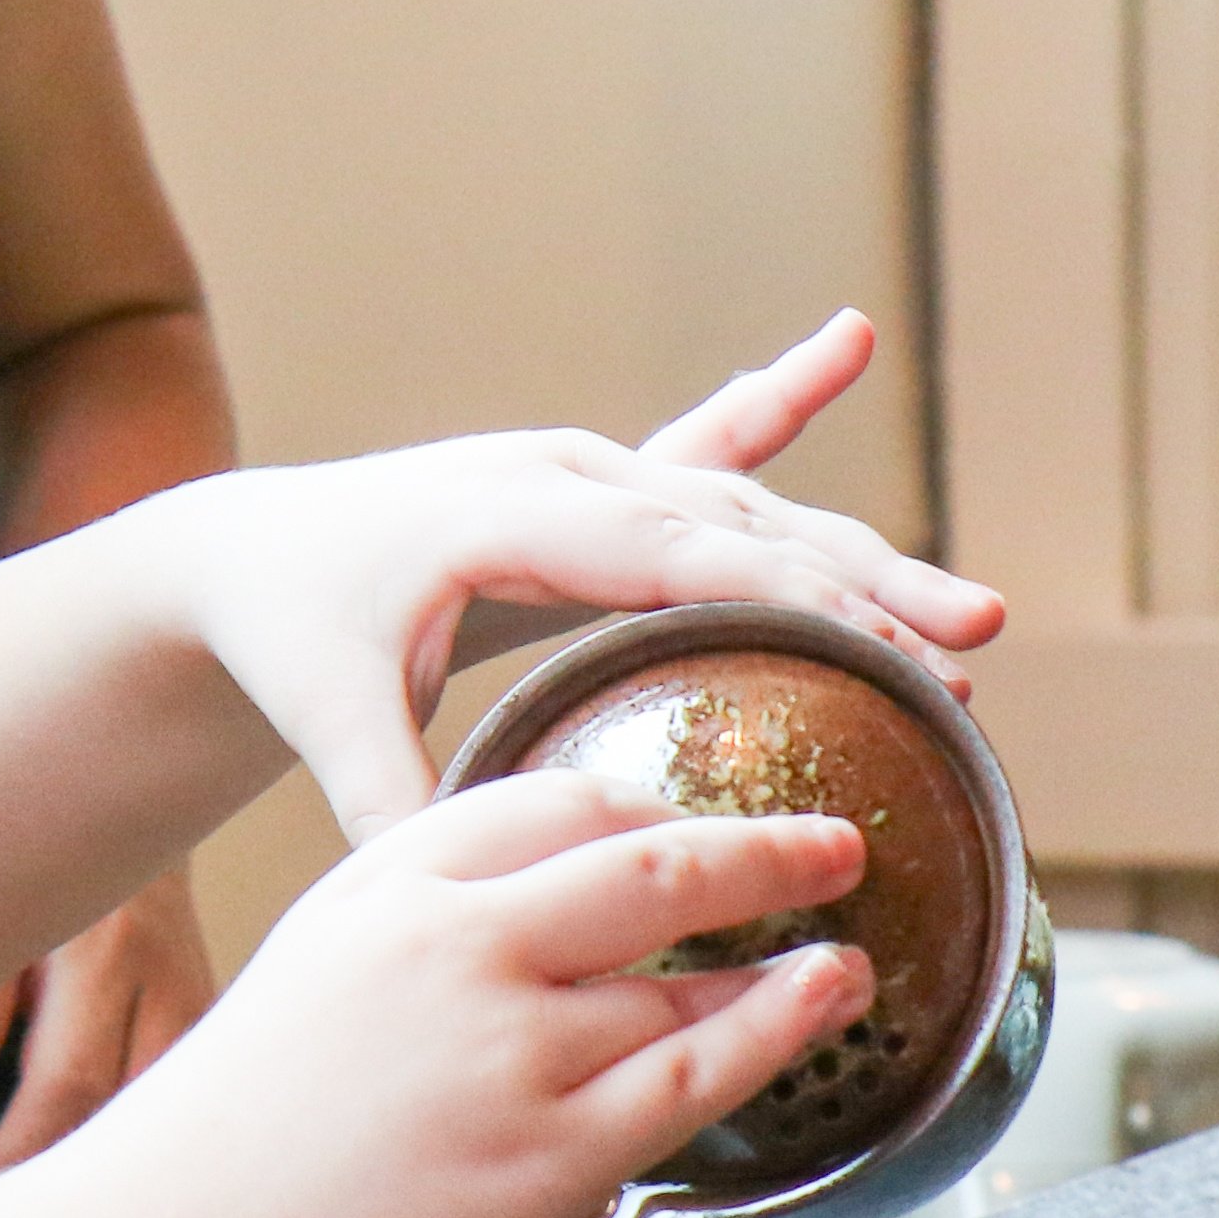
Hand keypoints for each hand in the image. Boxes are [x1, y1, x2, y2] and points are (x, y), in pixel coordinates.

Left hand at [0, 866, 214, 1205]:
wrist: (108, 774)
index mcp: (12, 897)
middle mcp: (101, 929)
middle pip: (67, 1079)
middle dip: (10, 1170)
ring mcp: (170, 963)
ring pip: (141, 1099)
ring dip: (88, 1174)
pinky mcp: (208, 993)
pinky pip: (182, 1090)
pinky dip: (142, 1148)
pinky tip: (106, 1190)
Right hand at [115, 769, 877, 1217]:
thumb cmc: (232, 1130)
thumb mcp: (319, 960)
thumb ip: (427, 916)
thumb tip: (549, 909)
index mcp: (392, 884)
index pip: (554, 803)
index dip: (648, 810)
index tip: (696, 822)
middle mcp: (459, 946)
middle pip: (650, 863)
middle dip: (762, 849)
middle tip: (832, 844)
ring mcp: (512, 1050)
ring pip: (684, 979)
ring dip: (779, 954)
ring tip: (834, 947)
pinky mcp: (552, 1153)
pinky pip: (697, 1073)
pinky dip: (780, 1025)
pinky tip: (823, 998)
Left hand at [162, 316, 1003, 843]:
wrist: (247, 554)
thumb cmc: (289, 630)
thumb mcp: (324, 714)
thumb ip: (384, 796)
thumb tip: (438, 877)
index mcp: (508, 516)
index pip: (670, 555)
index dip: (785, 596)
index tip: (883, 642)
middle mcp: (562, 474)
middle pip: (737, 526)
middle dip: (861, 587)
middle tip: (970, 642)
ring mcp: (584, 471)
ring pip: (744, 506)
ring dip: (855, 556)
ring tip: (968, 614)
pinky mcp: (594, 490)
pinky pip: (702, 441)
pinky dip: (775, 398)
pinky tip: (843, 340)